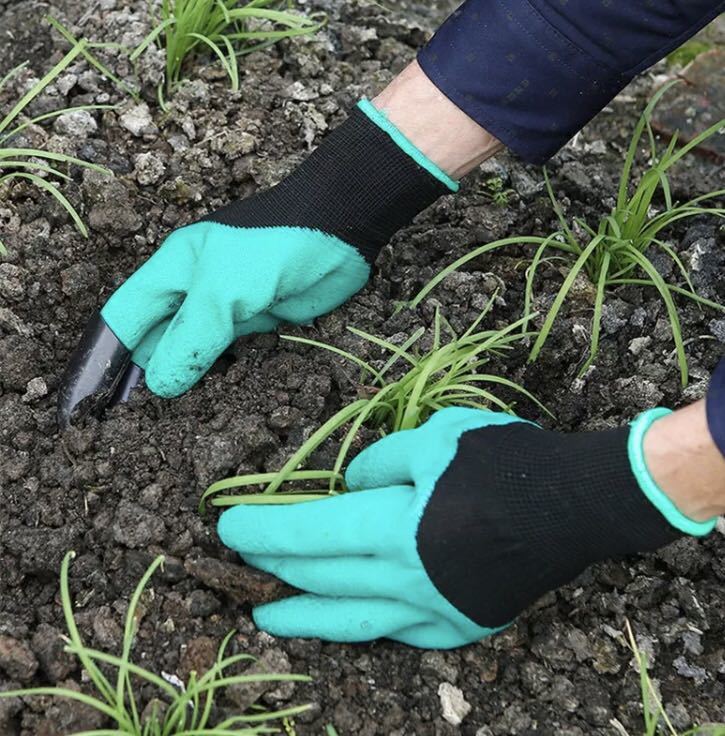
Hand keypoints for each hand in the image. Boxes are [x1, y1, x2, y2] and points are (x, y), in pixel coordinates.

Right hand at [57, 102, 451, 418]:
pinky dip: (217, 379)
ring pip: (191, 353)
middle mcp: (192, 292)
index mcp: (171, 272)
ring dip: (181, 383)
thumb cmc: (273, 247)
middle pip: (155, 340)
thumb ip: (191, 337)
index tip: (89, 400)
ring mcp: (225, 310)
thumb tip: (158, 385)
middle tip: (129, 427)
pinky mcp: (257, 325)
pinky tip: (209, 405)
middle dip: (142, 377)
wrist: (340, 231)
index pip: (123, 320)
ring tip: (162, 426)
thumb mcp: (223, 290)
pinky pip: (228, 357)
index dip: (102, 357)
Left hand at [218, 407, 715, 648]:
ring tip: (267, 618)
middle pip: (323, 575)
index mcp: (394, 528)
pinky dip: (364, 624)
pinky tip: (347, 620)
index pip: (310, 532)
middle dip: (276, 566)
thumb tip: (351, 488)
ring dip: (305, 616)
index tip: (228, 527)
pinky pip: (398, 631)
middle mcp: (406, 580)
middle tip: (244, 561)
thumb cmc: (504, 462)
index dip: (264, 530)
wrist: (578, 504)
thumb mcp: (434, 437)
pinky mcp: (460, 625)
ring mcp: (434, 611)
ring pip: (352, 620)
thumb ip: (380, 463)